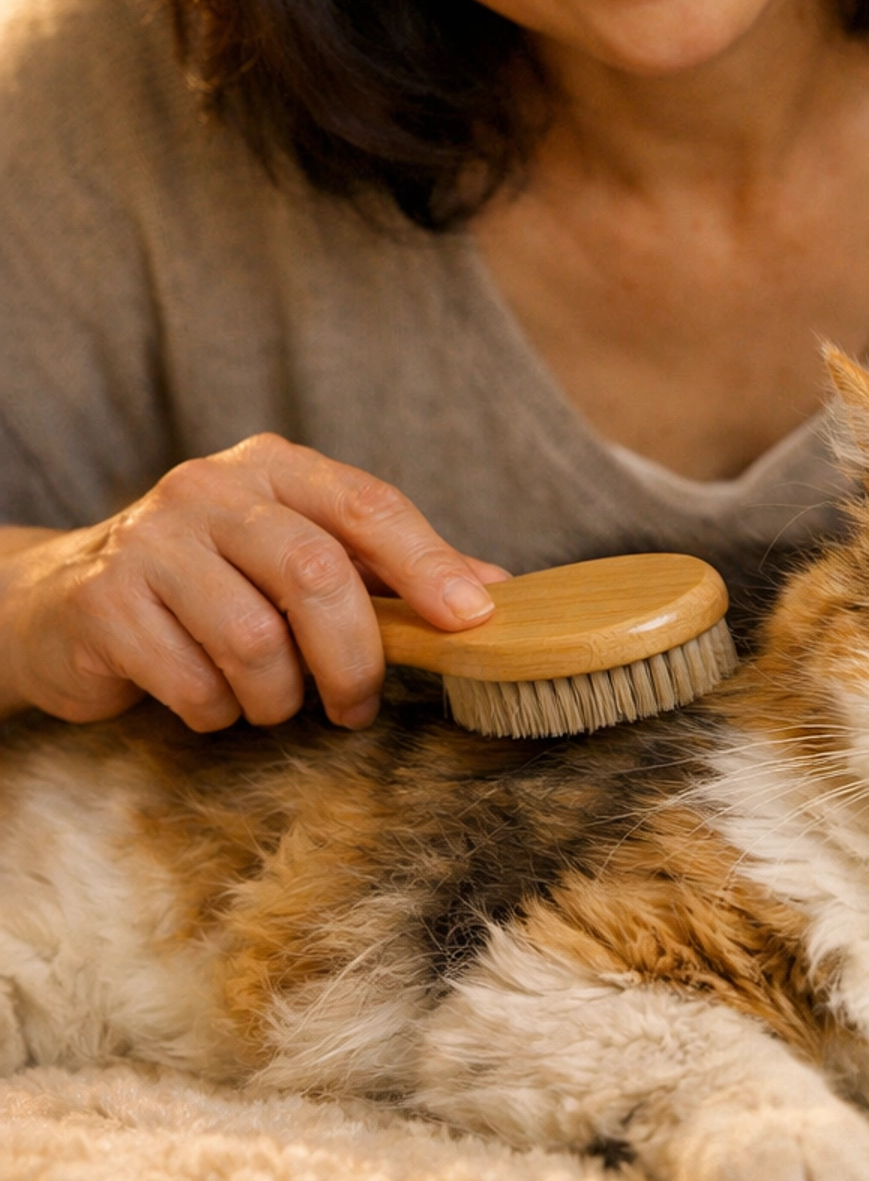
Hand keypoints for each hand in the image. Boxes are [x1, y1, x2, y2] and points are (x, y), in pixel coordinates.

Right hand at [0, 436, 508, 733]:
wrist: (63, 602)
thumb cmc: (210, 585)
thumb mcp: (298, 561)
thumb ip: (388, 573)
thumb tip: (493, 591)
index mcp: (273, 468)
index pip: (367, 505)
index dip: (427, 565)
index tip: (471, 622)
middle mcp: (209, 488)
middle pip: (315, 574)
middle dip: (353, 659)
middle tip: (358, 707)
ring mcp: (151, 540)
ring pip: (254, 641)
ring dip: (277, 697)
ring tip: (269, 703)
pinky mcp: (105, 602)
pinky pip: (194, 683)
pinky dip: (216, 712)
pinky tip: (209, 702)